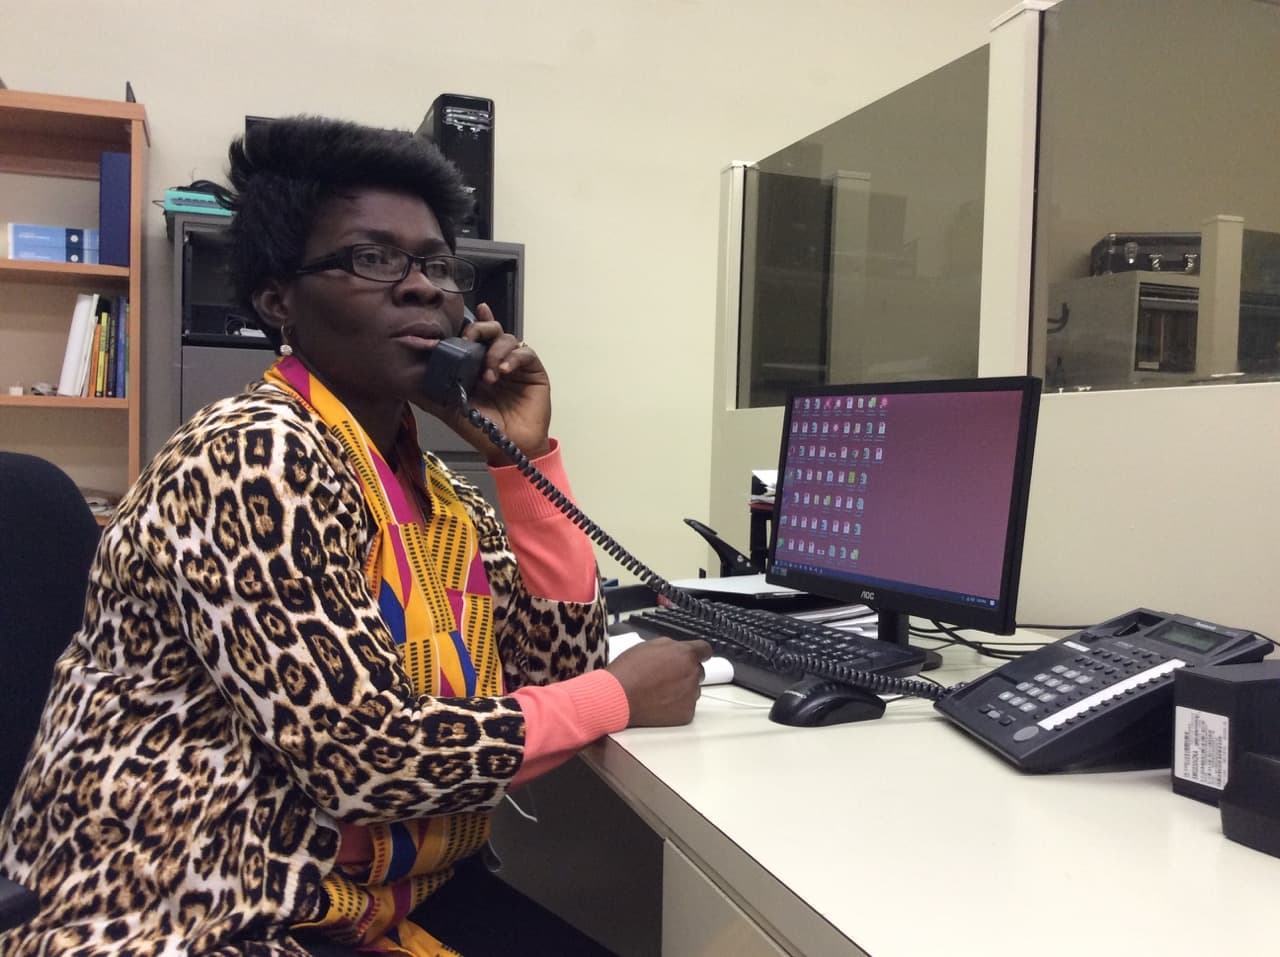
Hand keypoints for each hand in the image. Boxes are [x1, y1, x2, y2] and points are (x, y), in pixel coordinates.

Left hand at [424, 303, 552, 464]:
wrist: (509, 449)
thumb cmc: (482, 431)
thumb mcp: (450, 409)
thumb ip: (431, 393)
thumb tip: (405, 380)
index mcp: (477, 366)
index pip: (475, 337)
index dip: (473, 322)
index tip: (468, 311)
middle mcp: (497, 361)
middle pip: (493, 330)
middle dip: (481, 328)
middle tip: (470, 337)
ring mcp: (516, 366)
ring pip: (508, 338)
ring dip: (495, 351)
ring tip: (490, 375)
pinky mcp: (533, 372)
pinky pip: (526, 353)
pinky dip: (513, 358)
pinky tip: (503, 372)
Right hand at [606, 637, 712, 726]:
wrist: (617, 698)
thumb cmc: (628, 671)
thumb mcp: (648, 646)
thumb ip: (670, 646)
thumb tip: (677, 649)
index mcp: (685, 654)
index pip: (705, 650)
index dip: (698, 654)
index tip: (695, 657)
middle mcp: (692, 673)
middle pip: (699, 671)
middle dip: (686, 673)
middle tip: (667, 677)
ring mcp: (691, 695)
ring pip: (693, 690)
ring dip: (682, 690)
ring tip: (659, 692)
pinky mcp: (686, 713)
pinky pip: (686, 707)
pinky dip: (676, 706)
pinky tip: (659, 704)